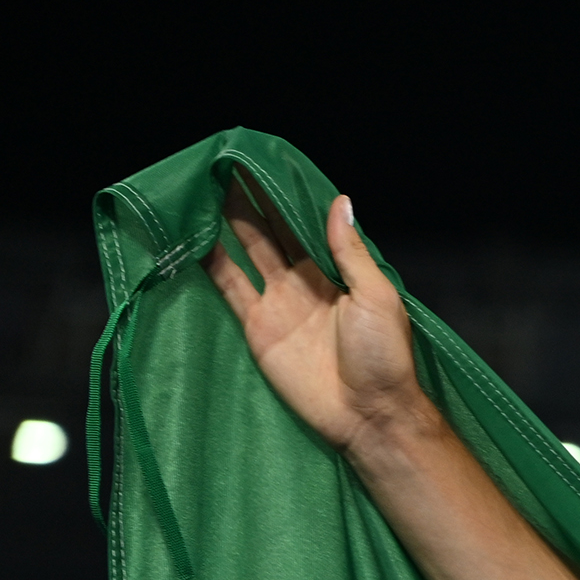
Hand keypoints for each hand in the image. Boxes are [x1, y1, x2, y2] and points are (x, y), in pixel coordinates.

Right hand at [204, 192, 423, 453]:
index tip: (263, 165)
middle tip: (225, 167)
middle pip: (272, 233)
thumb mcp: (376, 296)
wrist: (368, 413)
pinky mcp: (258, 328)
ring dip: (229, 225)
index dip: (285, 198)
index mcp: (337, 273)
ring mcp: (279, 304)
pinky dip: (213, 264)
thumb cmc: (384, 356)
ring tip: (206, 190)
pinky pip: (231, 289)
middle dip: (251, 202)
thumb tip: (340, 201)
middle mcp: (305, 282)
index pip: (304, 225)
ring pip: (248, 253)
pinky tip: (196, 237)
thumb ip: (349, 252)